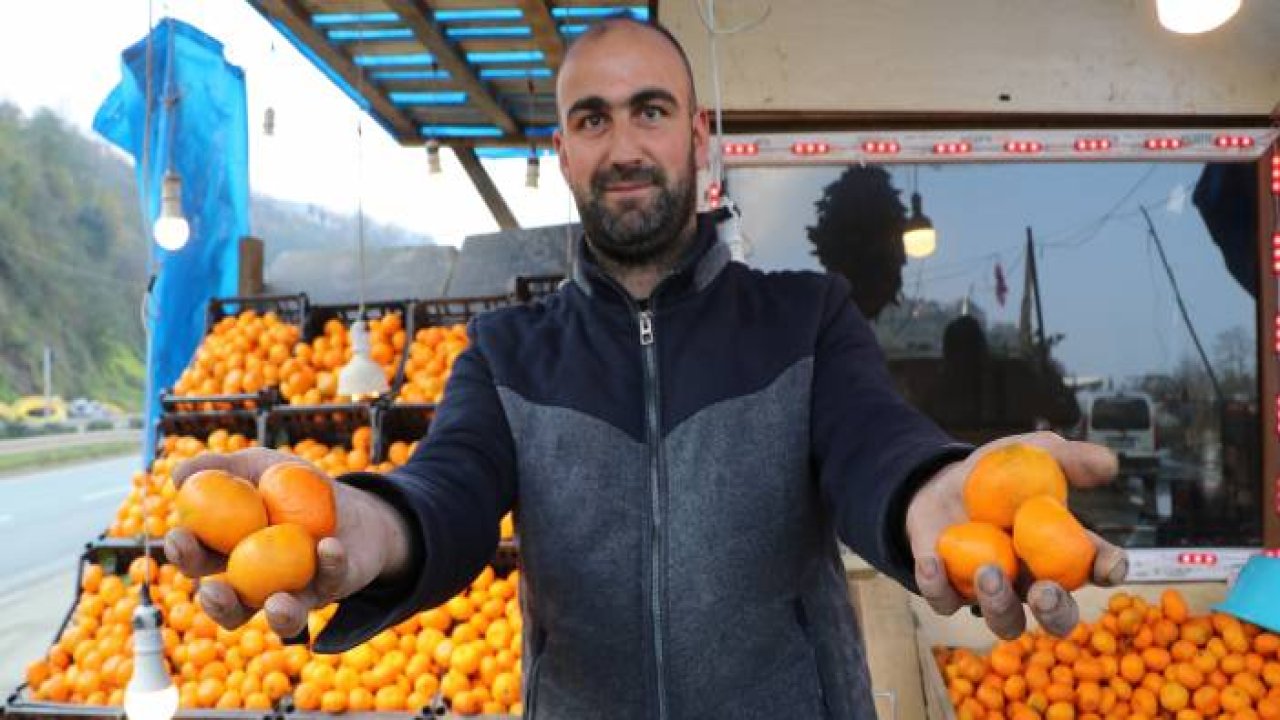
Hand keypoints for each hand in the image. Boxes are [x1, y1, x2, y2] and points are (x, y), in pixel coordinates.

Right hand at [163, 448, 411, 638]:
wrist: (350, 503)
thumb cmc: (296, 486)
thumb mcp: (259, 467)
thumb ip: (220, 468)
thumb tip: (177, 475)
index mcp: (228, 554)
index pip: (198, 560)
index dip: (184, 553)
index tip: (180, 537)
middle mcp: (256, 584)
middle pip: (229, 603)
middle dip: (216, 603)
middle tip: (212, 591)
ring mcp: (294, 592)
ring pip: (279, 617)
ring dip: (277, 615)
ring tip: (276, 603)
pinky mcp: (330, 588)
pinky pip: (329, 583)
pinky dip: (329, 565)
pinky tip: (328, 546)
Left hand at [906, 432, 1128, 639]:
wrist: (943, 483)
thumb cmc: (998, 474)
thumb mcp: (1031, 455)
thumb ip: (1067, 458)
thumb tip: (1108, 463)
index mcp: (1064, 551)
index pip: (1098, 569)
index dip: (1108, 570)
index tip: (1107, 564)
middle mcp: (1034, 582)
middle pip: (1058, 617)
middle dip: (1055, 611)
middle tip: (1044, 592)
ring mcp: (992, 593)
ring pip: (1005, 621)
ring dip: (999, 604)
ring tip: (989, 571)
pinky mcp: (948, 590)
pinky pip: (945, 601)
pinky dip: (937, 586)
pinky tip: (932, 562)